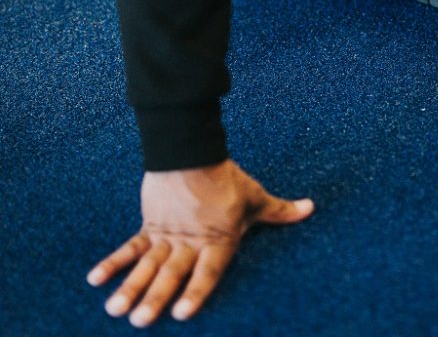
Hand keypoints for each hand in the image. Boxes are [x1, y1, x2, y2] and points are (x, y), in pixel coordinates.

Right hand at [86, 159, 313, 326]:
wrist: (193, 149)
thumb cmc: (228, 178)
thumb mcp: (256, 197)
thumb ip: (280, 211)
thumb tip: (311, 209)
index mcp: (217, 239)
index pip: (207, 270)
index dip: (196, 290)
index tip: (183, 312)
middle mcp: (189, 242)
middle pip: (171, 273)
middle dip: (155, 297)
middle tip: (140, 320)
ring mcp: (167, 234)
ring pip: (147, 265)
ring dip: (130, 286)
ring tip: (115, 309)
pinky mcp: (150, 225)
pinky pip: (129, 247)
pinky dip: (113, 262)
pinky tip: (95, 279)